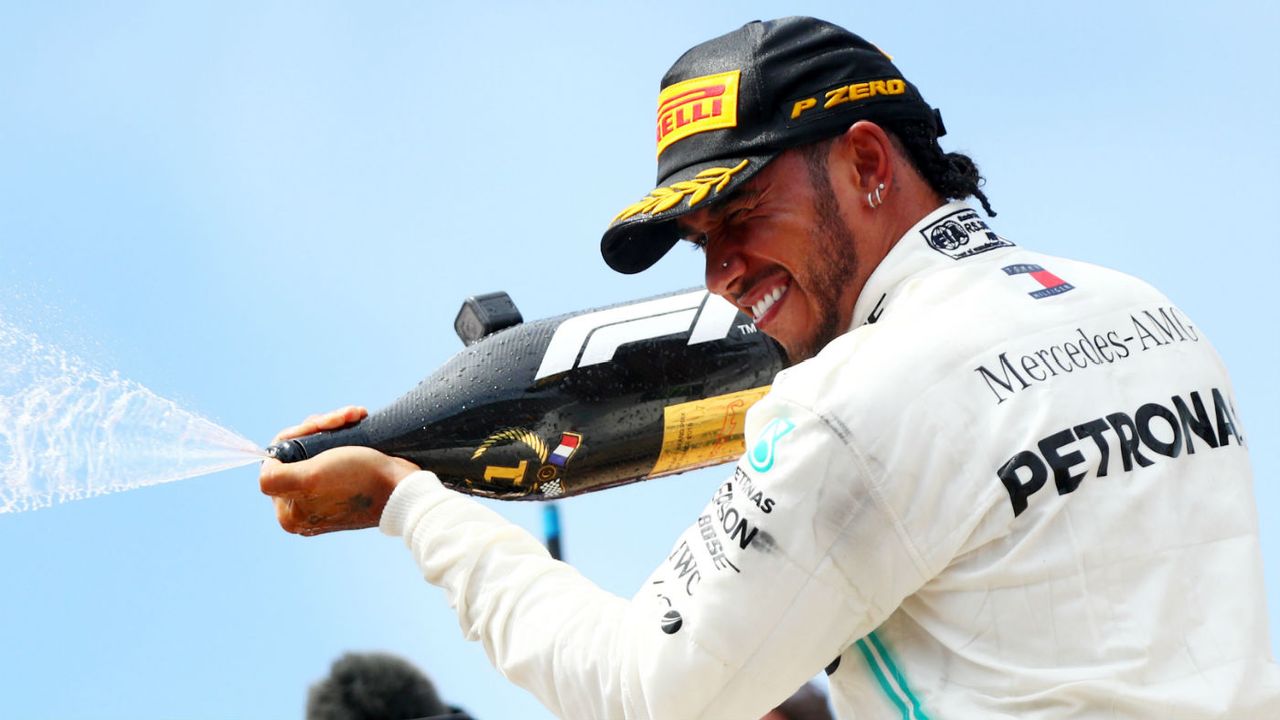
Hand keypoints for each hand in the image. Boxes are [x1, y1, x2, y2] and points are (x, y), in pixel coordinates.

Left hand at [260, 406, 420, 535]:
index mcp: (289, 513)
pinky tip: (357, 418)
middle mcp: (303, 508)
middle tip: (342, 418)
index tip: (320, 427)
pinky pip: (332, 453)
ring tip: (354, 415)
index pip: (275, 461)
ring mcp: (323, 496)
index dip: (296, 437)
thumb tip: (266, 468)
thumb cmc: (360, 480)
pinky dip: (343, 433)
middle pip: (296, 453)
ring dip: (333, 426)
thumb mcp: (310, 478)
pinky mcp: (343, 485)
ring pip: (315, 448)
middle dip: (318, 429)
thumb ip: (274, 478)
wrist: (403, 487)